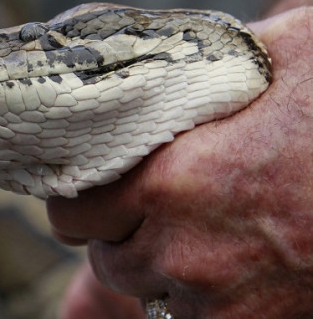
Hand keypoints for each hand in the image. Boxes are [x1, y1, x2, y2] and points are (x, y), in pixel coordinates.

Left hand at [47, 7, 312, 317]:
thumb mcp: (281, 59)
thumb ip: (205, 74)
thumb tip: (170, 67)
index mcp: (172, 182)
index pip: (73, 214)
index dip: (78, 204)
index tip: (92, 194)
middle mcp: (185, 252)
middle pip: (108, 260)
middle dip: (121, 236)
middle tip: (148, 211)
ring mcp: (222, 302)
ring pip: (149, 294)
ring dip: (159, 269)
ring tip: (194, 237)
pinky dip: (200, 299)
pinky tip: (230, 265)